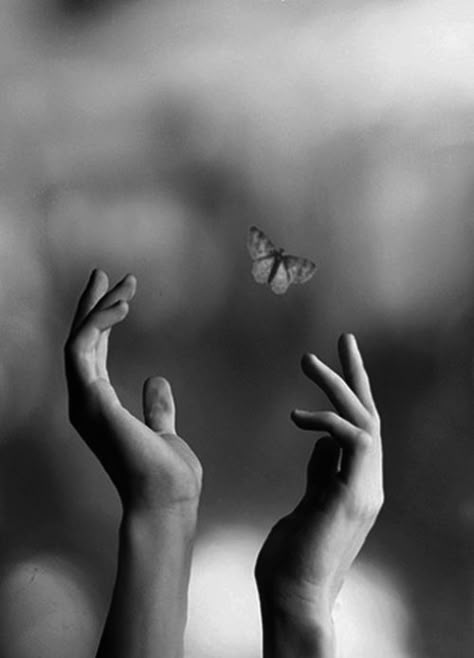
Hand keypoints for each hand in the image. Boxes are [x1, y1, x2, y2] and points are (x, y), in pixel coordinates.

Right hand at [64, 269, 201, 516]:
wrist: (167, 501)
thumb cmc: (165, 475)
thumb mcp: (163, 430)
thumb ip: (157, 407)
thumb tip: (157, 381)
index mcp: (100, 406)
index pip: (96, 355)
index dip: (103, 323)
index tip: (120, 296)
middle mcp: (86, 402)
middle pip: (82, 342)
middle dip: (92, 305)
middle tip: (105, 274)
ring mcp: (84, 402)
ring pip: (78, 340)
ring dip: (98, 307)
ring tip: (123, 283)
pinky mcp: (91, 400)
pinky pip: (83, 349)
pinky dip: (98, 323)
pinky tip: (122, 305)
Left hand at [255, 334, 382, 630]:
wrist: (295, 598)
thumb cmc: (293, 557)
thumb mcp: (308, 503)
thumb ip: (320, 473)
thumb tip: (320, 443)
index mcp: (356, 482)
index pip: (359, 426)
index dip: (349, 392)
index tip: (333, 364)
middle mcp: (368, 482)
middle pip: (370, 414)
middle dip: (356, 374)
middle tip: (344, 337)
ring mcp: (365, 489)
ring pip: (365, 419)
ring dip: (338, 385)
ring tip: (308, 360)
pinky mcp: (354, 496)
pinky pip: (353, 441)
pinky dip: (327, 421)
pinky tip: (297, 416)